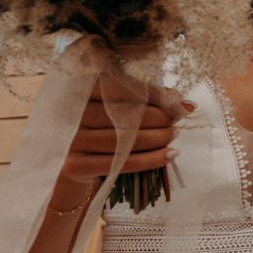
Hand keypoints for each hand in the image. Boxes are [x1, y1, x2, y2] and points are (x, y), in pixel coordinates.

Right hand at [59, 80, 191, 185]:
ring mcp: (71, 140)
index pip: (122, 86)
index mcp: (78, 89)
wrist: (66, 163)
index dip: (156, 95)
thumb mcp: (115, 106)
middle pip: (125, 113)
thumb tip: (185, 104)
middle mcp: (71, 112)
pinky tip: (171, 154)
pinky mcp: (74, 165)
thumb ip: (145, 98)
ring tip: (174, 134)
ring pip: (126, 138)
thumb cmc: (99, 126)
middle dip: (160, 116)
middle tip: (177, 119)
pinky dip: (152, 159)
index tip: (181, 104)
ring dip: (159, 137)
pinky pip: (122, 162)